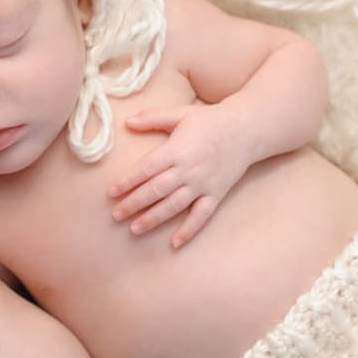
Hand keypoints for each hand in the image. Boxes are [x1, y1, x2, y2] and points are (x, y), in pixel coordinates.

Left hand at [108, 103, 251, 247]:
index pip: (146, 169)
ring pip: (174, 206)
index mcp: (176, 150)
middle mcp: (188, 170)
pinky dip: (189, 230)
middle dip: (134, 204)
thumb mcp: (179, 114)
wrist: (247, 130)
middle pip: (156, 190)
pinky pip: (201, 215)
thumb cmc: (209, 121)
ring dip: (153, 219)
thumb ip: (152, 118)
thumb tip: (127, 122)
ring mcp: (202, 184)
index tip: (111, 192)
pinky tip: (175, 243)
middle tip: (116, 215)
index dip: (128, 181)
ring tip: (134, 229)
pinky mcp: (216, 194)